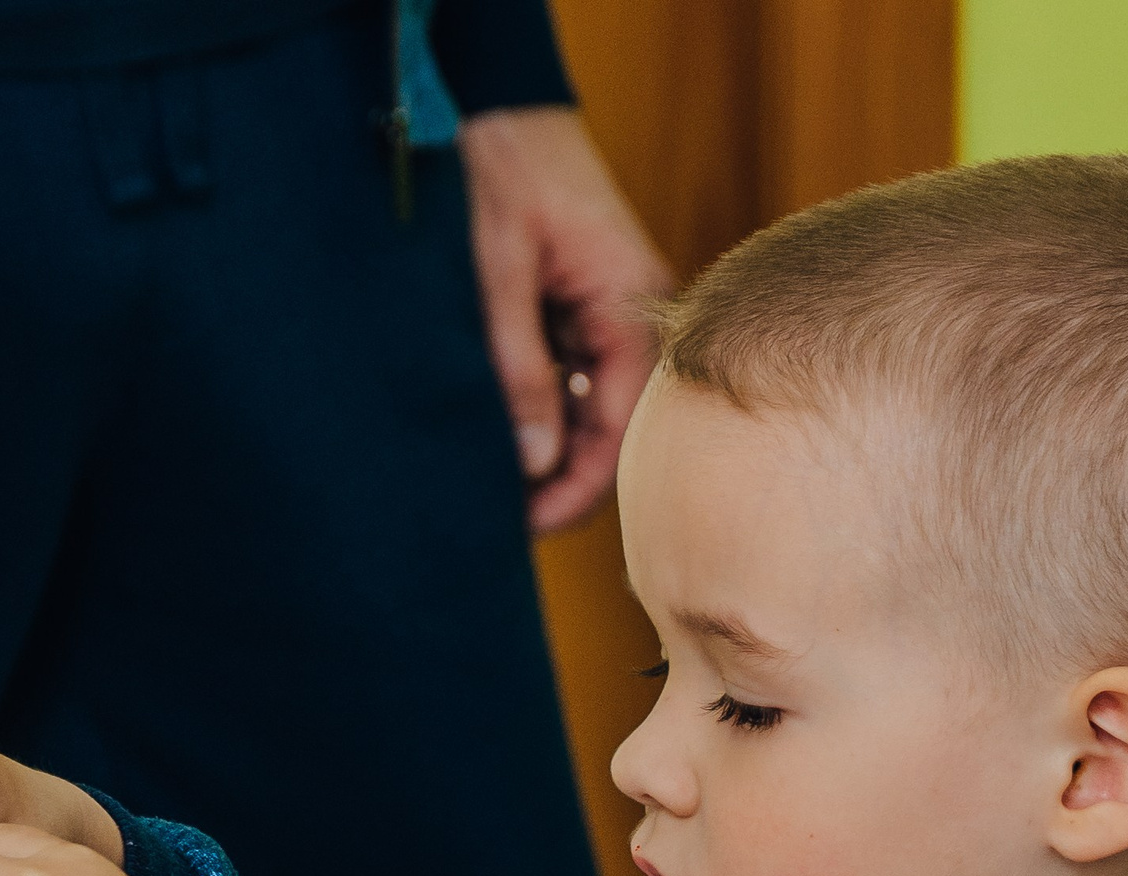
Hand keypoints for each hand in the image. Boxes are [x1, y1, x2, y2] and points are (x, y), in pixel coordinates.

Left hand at [457, 105, 672, 533]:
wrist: (494, 95)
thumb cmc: (498, 167)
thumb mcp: (496, 274)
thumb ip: (518, 370)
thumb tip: (536, 463)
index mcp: (634, 307)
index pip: (621, 430)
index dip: (576, 489)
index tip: (527, 528)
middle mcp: (637, 314)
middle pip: (611, 426)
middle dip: (559, 474)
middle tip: (500, 516)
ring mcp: (615, 307)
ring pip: (591, 403)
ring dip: (545, 440)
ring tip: (490, 477)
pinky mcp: (587, 300)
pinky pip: (575, 370)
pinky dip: (539, 400)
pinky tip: (498, 422)